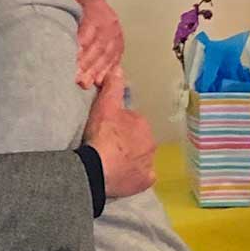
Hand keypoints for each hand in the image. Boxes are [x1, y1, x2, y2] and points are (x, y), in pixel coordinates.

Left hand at [45, 0, 123, 87]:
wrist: (70, 3)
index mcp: (96, 4)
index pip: (93, 23)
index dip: (83, 40)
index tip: (73, 54)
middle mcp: (109, 19)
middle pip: (101, 42)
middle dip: (87, 61)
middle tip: (74, 74)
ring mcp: (115, 34)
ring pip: (108, 54)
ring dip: (94, 70)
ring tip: (81, 82)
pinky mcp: (116, 47)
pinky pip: (114, 61)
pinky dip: (104, 72)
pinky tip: (95, 82)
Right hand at [83, 68, 155, 198]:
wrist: (98, 168)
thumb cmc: (102, 135)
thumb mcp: (104, 106)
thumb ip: (113, 87)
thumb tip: (119, 68)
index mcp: (142, 124)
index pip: (131, 121)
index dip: (118, 125)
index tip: (105, 130)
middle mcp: (151, 144)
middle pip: (138, 140)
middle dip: (126, 142)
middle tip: (107, 146)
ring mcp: (149, 164)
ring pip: (140, 158)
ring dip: (129, 159)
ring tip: (111, 162)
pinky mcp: (145, 181)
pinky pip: (141, 177)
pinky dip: (133, 176)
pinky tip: (121, 175)